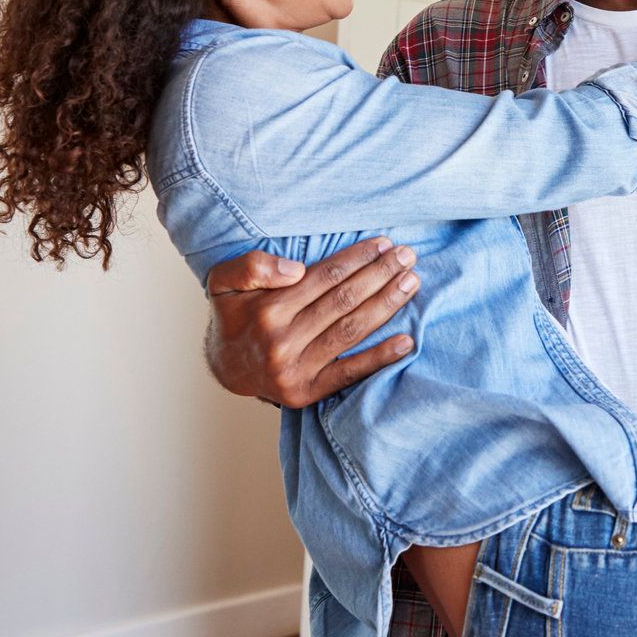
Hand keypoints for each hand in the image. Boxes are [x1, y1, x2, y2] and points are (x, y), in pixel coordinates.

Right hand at [203, 238, 418, 407]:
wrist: (224, 368)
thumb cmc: (233, 316)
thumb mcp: (224, 281)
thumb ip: (252, 267)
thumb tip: (294, 270)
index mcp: (266, 309)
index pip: (324, 277)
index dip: (356, 259)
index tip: (382, 244)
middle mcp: (282, 340)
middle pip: (343, 301)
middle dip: (379, 275)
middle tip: (406, 256)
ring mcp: (295, 369)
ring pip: (351, 330)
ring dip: (386, 304)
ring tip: (411, 282)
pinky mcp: (307, 392)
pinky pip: (349, 373)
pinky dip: (380, 358)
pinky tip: (406, 342)